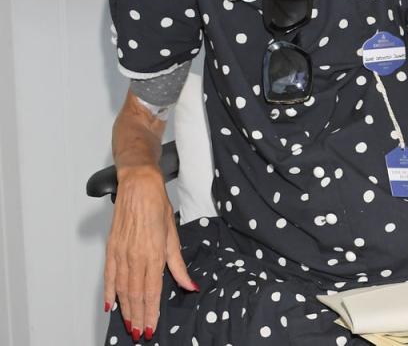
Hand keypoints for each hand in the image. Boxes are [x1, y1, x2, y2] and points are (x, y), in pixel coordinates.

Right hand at [104, 165, 194, 340]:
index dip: (152, 312)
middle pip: (136, 294)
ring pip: (122, 289)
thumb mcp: (174, 235)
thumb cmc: (157, 206)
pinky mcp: (111, 248)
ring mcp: (121, 253)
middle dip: (138, 316)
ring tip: (129, 325)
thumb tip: (189, 285)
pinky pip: (109, 276)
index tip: (152, 327)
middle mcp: (136, 256)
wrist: (138, 186)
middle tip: (140, 333)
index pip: (153, 291)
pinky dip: (109, 292)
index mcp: (154, 253)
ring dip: (126, 309)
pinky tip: (110, 305)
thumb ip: (178, 265)